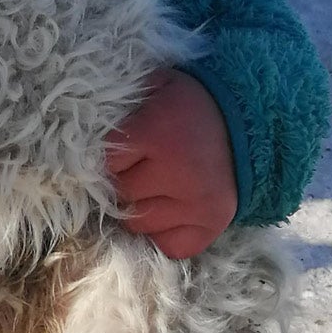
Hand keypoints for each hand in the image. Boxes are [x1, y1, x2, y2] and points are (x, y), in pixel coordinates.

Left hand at [105, 69, 237, 258]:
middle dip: (123, 182)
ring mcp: (196, 204)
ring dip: (140, 208)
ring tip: (155, 188)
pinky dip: (163, 232)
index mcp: (158, 134)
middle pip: (121, 194)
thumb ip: (122, 104)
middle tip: (138, 169)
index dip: (109, 159)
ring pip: (139, 223)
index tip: (120, 153)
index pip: (106, 163)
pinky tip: (170, 209)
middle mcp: (178, 174)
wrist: (247, 125)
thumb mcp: (156, 87)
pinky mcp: (211, 227)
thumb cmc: (189, 107)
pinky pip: (168, 245)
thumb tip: (83, 131)